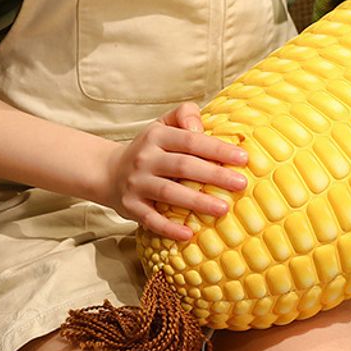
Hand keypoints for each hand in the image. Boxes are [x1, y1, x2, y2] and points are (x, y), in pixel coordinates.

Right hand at [99, 101, 248, 241]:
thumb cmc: (149, 148)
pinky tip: (189, 234)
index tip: (242, 158)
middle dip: (214, 175)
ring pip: (169, 192)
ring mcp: (137, 183)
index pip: (191, 140)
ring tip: (223, 209)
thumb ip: (184, 115)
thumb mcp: (163, 124)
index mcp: (157, 135)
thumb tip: (201, 126)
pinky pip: (150, 219)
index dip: (217, 149)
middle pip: (184, 166)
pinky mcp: (130, 206)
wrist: (108, 171)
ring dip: (197, 202)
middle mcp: (145, 158)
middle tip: (241, 184)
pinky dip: (169, 228)